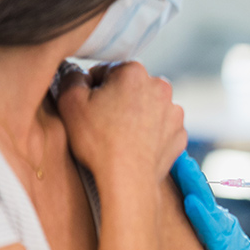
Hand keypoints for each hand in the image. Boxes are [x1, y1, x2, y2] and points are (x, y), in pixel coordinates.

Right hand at [57, 62, 185, 190]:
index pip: (106, 71)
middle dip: (116, 100)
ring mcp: (173, 111)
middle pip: (130, 87)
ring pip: (148, 107)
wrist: (128, 178)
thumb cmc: (98, 140)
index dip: (92, 88)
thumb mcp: (70, 102)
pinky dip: (150, 133)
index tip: (88, 106)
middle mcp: (160, 86)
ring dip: (135, 115)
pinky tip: (135, 145)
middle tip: (102, 122)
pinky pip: (161, 127)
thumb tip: (77, 73)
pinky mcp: (179, 133)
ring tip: (119, 136)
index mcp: (134, 72)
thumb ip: (72, 78)